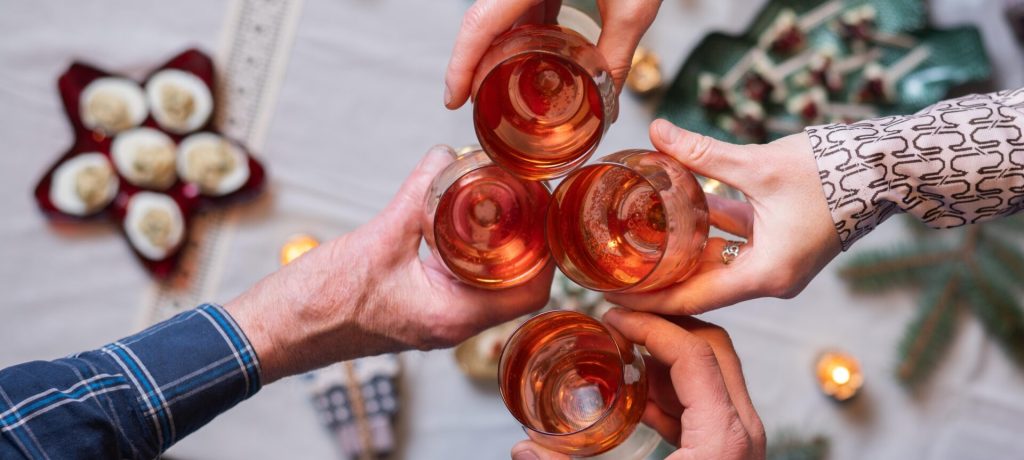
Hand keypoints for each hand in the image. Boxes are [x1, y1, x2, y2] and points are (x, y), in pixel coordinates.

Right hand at [226, 145, 553, 382]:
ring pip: (487, 282)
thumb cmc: (320, 302)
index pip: (529, 292)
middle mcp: (451, 324)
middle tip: (524, 196)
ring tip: (498, 200)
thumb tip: (449, 155)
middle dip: (526, 241)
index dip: (546, 251)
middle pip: (514, 285)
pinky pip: (458, 280)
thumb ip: (419, 194)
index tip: (543, 209)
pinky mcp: (416, 308)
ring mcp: (434, 319)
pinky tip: (455, 217)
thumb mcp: (379, 236)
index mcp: (453, 317)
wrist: (274, 332)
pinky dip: (465, 251)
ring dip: (495, 245)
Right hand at [443, 0, 661, 108]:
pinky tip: (531, 52)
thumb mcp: (632, 6)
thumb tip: (605, 101)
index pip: (481, 22)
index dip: (461, 64)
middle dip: (474, 62)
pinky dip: (522, 28)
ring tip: (500, 84)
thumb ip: (616, 55)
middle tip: (472, 100)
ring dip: (498, 47)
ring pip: (500, 11)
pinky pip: (521, 0)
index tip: (453, 98)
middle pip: (483, 19)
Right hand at [510, 309, 764, 459]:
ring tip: (619, 354)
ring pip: (712, 369)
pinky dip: (672, 386)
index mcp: (722, 437)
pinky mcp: (729, 451)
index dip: (649, 327)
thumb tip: (519, 450)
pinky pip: (706, 399)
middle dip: (663, 327)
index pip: (692, 352)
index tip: (611, 317)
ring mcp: (740, 440)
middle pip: (712, 347)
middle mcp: (742, 430)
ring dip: (667, 354)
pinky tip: (635, 395)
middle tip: (617, 323)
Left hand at [606, 120, 840, 314]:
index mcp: (766, 274)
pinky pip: (736, 245)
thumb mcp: (756, 163)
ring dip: (680, 254)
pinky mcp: (783, 246)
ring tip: (633, 246)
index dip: (650, 300)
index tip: (611, 298)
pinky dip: (709, 233)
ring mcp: (779, 264)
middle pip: (701, 287)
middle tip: (612, 273)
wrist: (887, 167)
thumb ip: (701, 153)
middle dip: (658, 279)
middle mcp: (772, 278)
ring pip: (717, 264)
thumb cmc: (830, 172)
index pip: (694, 299)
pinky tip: (676, 214)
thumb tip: (656, 129)